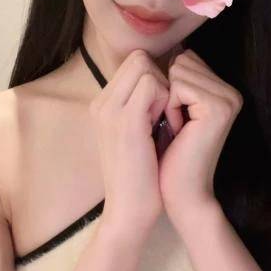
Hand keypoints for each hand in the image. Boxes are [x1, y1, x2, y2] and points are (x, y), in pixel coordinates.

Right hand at [89, 49, 169, 242]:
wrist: (130, 211)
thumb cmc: (142, 177)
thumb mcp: (138, 134)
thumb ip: (143, 106)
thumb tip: (167, 80)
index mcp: (103, 106)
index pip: (134, 63)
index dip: (156, 78)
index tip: (164, 109)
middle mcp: (101, 103)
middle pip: (138, 58)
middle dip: (162, 78)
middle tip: (168, 113)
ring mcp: (110, 109)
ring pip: (145, 65)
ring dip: (165, 89)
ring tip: (166, 121)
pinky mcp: (126, 120)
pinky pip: (154, 84)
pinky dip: (168, 100)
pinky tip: (169, 126)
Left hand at [158, 49, 242, 232]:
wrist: (180, 192)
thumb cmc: (169, 155)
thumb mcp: (172, 109)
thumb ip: (176, 80)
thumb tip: (169, 50)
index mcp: (222, 90)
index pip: (185, 59)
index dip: (167, 86)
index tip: (174, 117)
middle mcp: (231, 91)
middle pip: (182, 60)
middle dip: (167, 90)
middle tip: (175, 124)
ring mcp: (229, 98)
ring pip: (179, 70)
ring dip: (167, 99)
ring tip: (177, 128)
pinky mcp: (219, 108)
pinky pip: (179, 85)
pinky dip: (170, 107)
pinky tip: (179, 131)